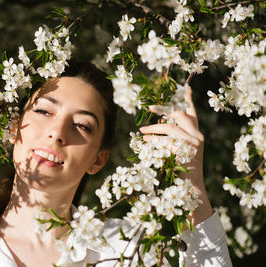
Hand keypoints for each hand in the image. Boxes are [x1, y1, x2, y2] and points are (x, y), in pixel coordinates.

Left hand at [139, 86, 212, 225]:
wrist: (191, 187)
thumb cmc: (181, 169)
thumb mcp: (178, 149)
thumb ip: (172, 137)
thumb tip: (156, 127)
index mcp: (196, 133)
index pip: (191, 112)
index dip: (187, 99)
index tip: (184, 87)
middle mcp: (197, 135)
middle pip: (180, 114)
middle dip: (164, 108)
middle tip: (149, 106)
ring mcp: (194, 142)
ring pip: (172, 127)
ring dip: (155, 127)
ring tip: (142, 129)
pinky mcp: (186, 150)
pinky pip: (167, 140)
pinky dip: (154, 139)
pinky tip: (145, 138)